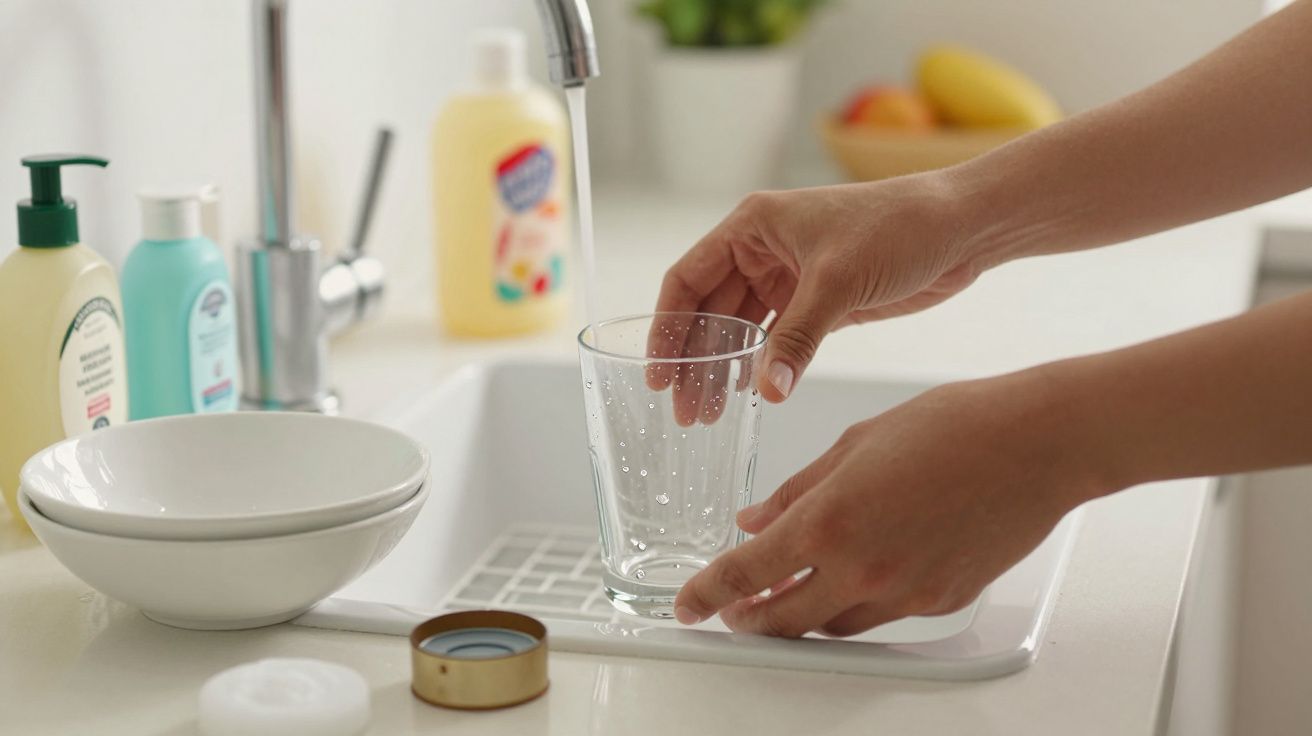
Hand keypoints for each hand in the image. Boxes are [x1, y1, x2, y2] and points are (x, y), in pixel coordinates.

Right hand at [648, 173, 982, 408]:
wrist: (961, 228)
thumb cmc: (900, 227)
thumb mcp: (839, 282)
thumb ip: (798, 339)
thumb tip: (768, 392)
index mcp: (752, 226)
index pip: (687, 279)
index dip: (667, 328)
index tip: (658, 375)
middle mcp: (762, 251)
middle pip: (709, 312)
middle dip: (695, 362)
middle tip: (685, 412)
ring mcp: (789, 278)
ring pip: (740, 332)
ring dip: (724, 371)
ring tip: (709, 416)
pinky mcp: (818, 303)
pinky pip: (775, 341)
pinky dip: (761, 369)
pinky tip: (750, 396)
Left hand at [672, 369, 1108, 636]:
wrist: (1039, 443)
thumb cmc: (956, 426)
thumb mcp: (856, 443)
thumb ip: (798, 490)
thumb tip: (756, 519)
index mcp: (831, 520)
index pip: (746, 573)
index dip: (707, 595)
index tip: (688, 606)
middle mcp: (864, 568)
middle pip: (783, 619)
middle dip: (749, 619)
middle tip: (731, 611)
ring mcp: (905, 592)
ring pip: (833, 625)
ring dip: (802, 615)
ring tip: (787, 592)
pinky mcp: (940, 601)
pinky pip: (882, 616)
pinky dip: (856, 603)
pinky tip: (852, 578)